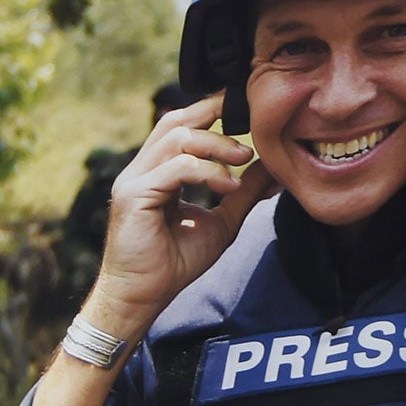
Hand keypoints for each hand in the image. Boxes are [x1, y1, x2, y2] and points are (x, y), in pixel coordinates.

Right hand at [83, 94, 278, 341]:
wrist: (142, 298)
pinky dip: (206, 171)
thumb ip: (243, 194)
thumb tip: (271, 168)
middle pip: (176, 121)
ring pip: (176, 138)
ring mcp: (134, 179)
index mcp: (158, 170)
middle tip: (251, 122)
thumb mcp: (221, 222)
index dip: (212, 110)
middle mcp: (142, 168)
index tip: (246, 107)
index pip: (182, 125)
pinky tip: (228, 184)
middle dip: (214, 113)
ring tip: (243, 159)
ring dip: (216, 144)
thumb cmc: (175, 263)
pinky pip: (174, 168)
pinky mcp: (134, 195)